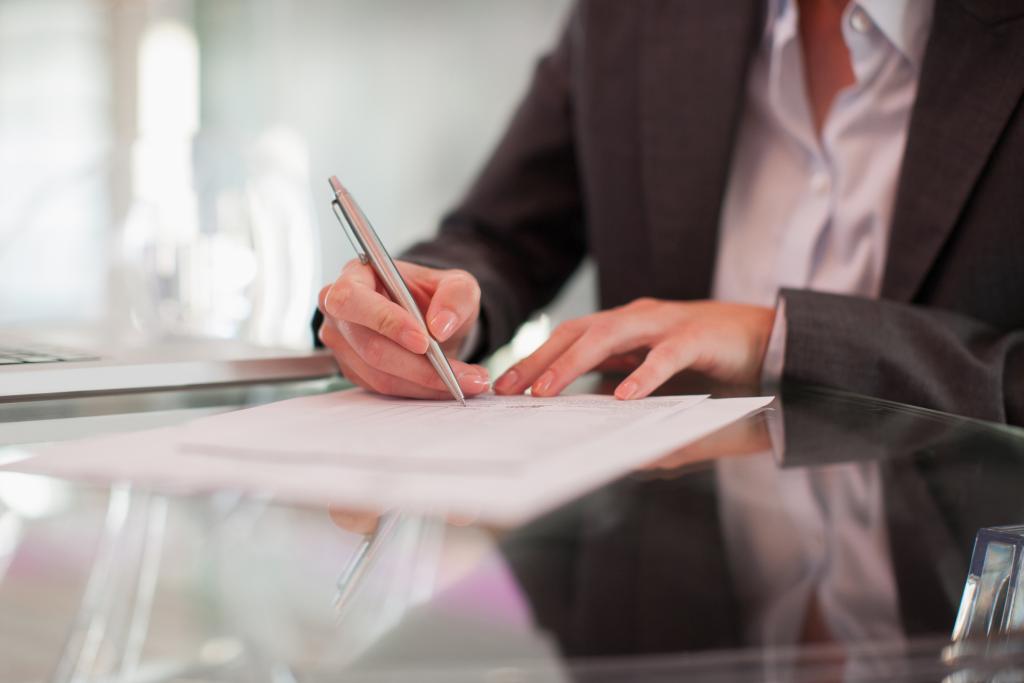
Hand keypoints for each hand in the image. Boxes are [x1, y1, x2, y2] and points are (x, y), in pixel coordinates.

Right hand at [318, 259, 489, 398]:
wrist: (432, 319)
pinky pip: (385, 388)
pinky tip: (448, 384)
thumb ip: (455, 296)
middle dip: (417, 365)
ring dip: (426, 383)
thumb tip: (440, 325)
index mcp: (355, 275)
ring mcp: (343, 345)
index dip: (385, 322)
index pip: (353, 299)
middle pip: (369, 346)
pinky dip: (420, 390)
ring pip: (379, 374)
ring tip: (468, 381)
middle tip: (459, 373)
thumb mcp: (458, 285)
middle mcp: (341, 312)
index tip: (424, 341)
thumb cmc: (435, 295)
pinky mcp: (354, 370)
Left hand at [494, 298, 775, 399]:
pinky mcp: (700, 336)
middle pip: (577, 333)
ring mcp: (668, 324)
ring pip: (609, 336)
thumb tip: (599, 440)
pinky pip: (667, 355)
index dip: (535, 361)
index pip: (570, 340)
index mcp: (628, 331)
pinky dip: (644, 375)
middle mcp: (640, 321)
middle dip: (539, 361)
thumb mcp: (665, 392)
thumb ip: (633, 408)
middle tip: (507, 389)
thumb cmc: (720, 369)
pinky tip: (624, 397)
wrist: (782, 347)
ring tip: (546, 391)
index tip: (504, 388)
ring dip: (572, 364)